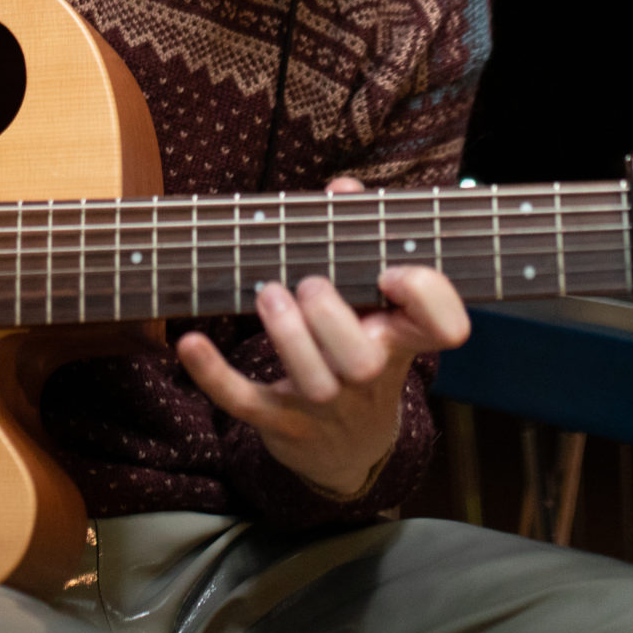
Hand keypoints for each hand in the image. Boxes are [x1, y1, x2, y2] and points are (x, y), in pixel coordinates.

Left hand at [173, 177, 471, 497]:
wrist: (349, 446)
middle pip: (362, 359)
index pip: (443, 327)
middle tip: (308, 283)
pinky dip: (214, 374)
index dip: (426, 298)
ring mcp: (327, 406)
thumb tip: (342, 186)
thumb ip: (359, 238)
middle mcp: (370, 376)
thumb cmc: (361, 348)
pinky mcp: (281, 422)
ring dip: (287, 336)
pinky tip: (189, 342)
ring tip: (268, 293)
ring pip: (313, 382)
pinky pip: (245, 402)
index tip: (392, 272)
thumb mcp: (373, 305)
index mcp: (401, 339)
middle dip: (330, 316)